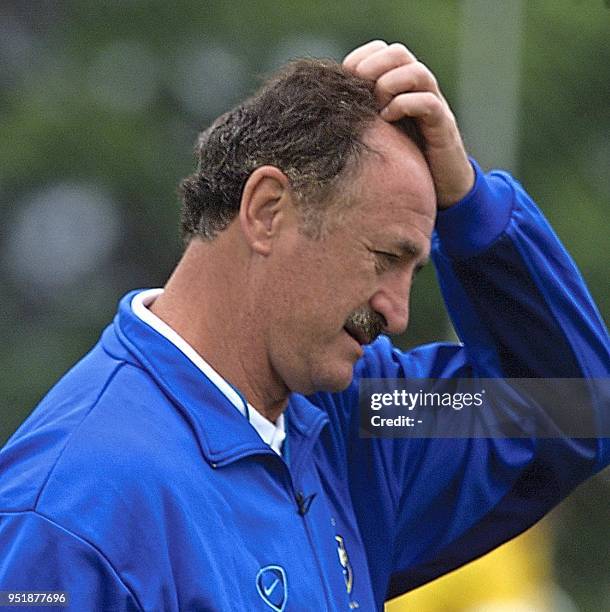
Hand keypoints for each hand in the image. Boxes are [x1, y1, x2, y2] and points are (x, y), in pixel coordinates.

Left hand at [343, 40, 474, 207]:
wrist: (438, 186)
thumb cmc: (401, 159)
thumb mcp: (375, 133)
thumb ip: (359, 116)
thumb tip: (324, 108)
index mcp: (400, 86)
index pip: (382, 51)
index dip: (361, 57)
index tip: (343, 77)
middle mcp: (418, 89)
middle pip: (399, 53)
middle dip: (374, 66)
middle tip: (359, 88)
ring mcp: (433, 104)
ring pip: (417, 72)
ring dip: (390, 84)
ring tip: (375, 105)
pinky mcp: (442, 125)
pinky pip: (428, 102)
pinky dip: (404, 105)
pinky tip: (387, 120)